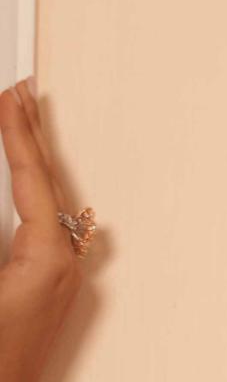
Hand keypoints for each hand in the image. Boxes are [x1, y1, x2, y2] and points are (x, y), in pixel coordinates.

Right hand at [0, 80, 93, 381]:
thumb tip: (1, 198)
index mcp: (45, 258)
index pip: (31, 177)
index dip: (17, 132)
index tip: (10, 95)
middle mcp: (64, 265)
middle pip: (48, 184)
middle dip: (31, 136)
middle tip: (22, 90)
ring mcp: (63, 279)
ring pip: (50, 203)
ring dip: (32, 163)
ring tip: (22, 121)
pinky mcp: (51, 291)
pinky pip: (46, 227)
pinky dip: (33, 196)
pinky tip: (26, 183)